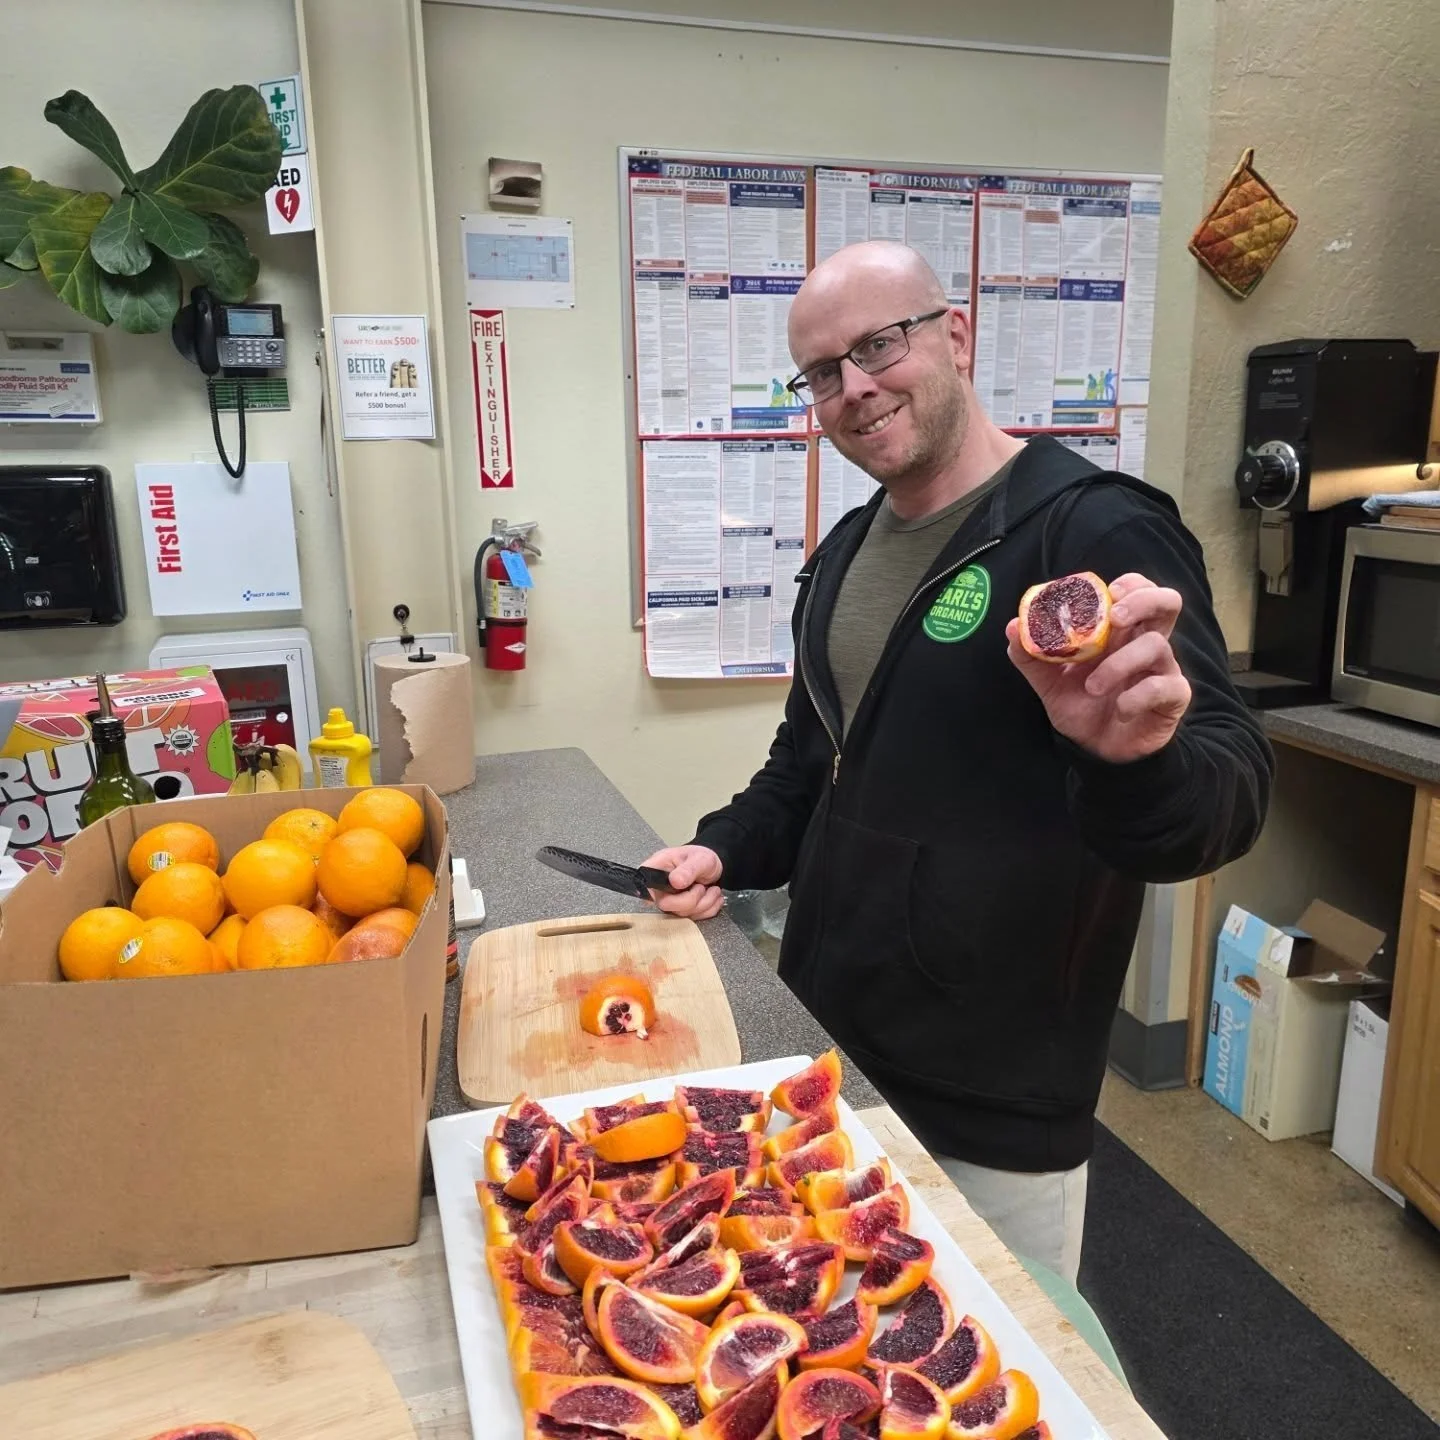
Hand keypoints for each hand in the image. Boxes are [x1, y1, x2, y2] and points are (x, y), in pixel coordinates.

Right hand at [640, 845, 724, 919]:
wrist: (712, 868)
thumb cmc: (700, 858)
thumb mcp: (699, 858)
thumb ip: (688, 869)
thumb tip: (675, 881)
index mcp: (655, 869)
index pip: (644, 884)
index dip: (654, 892)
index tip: (675, 889)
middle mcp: (658, 888)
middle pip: (665, 905)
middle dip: (692, 899)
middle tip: (701, 886)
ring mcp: (668, 902)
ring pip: (682, 914)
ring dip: (705, 903)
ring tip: (711, 889)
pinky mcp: (679, 911)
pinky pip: (694, 918)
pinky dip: (709, 909)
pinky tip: (711, 896)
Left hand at [1006, 573, 1191, 763]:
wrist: (1096, 750)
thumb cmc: (1080, 706)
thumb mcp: (1048, 681)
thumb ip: (1031, 655)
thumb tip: (1013, 626)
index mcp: (1119, 632)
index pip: (1138, 590)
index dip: (1129, 584)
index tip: (1106, 592)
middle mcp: (1145, 643)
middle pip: (1168, 602)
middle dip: (1143, 601)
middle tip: (1114, 618)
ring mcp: (1163, 668)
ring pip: (1157, 645)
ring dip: (1118, 664)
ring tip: (1092, 687)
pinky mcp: (1173, 697)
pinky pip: (1164, 686)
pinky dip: (1136, 697)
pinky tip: (1119, 710)